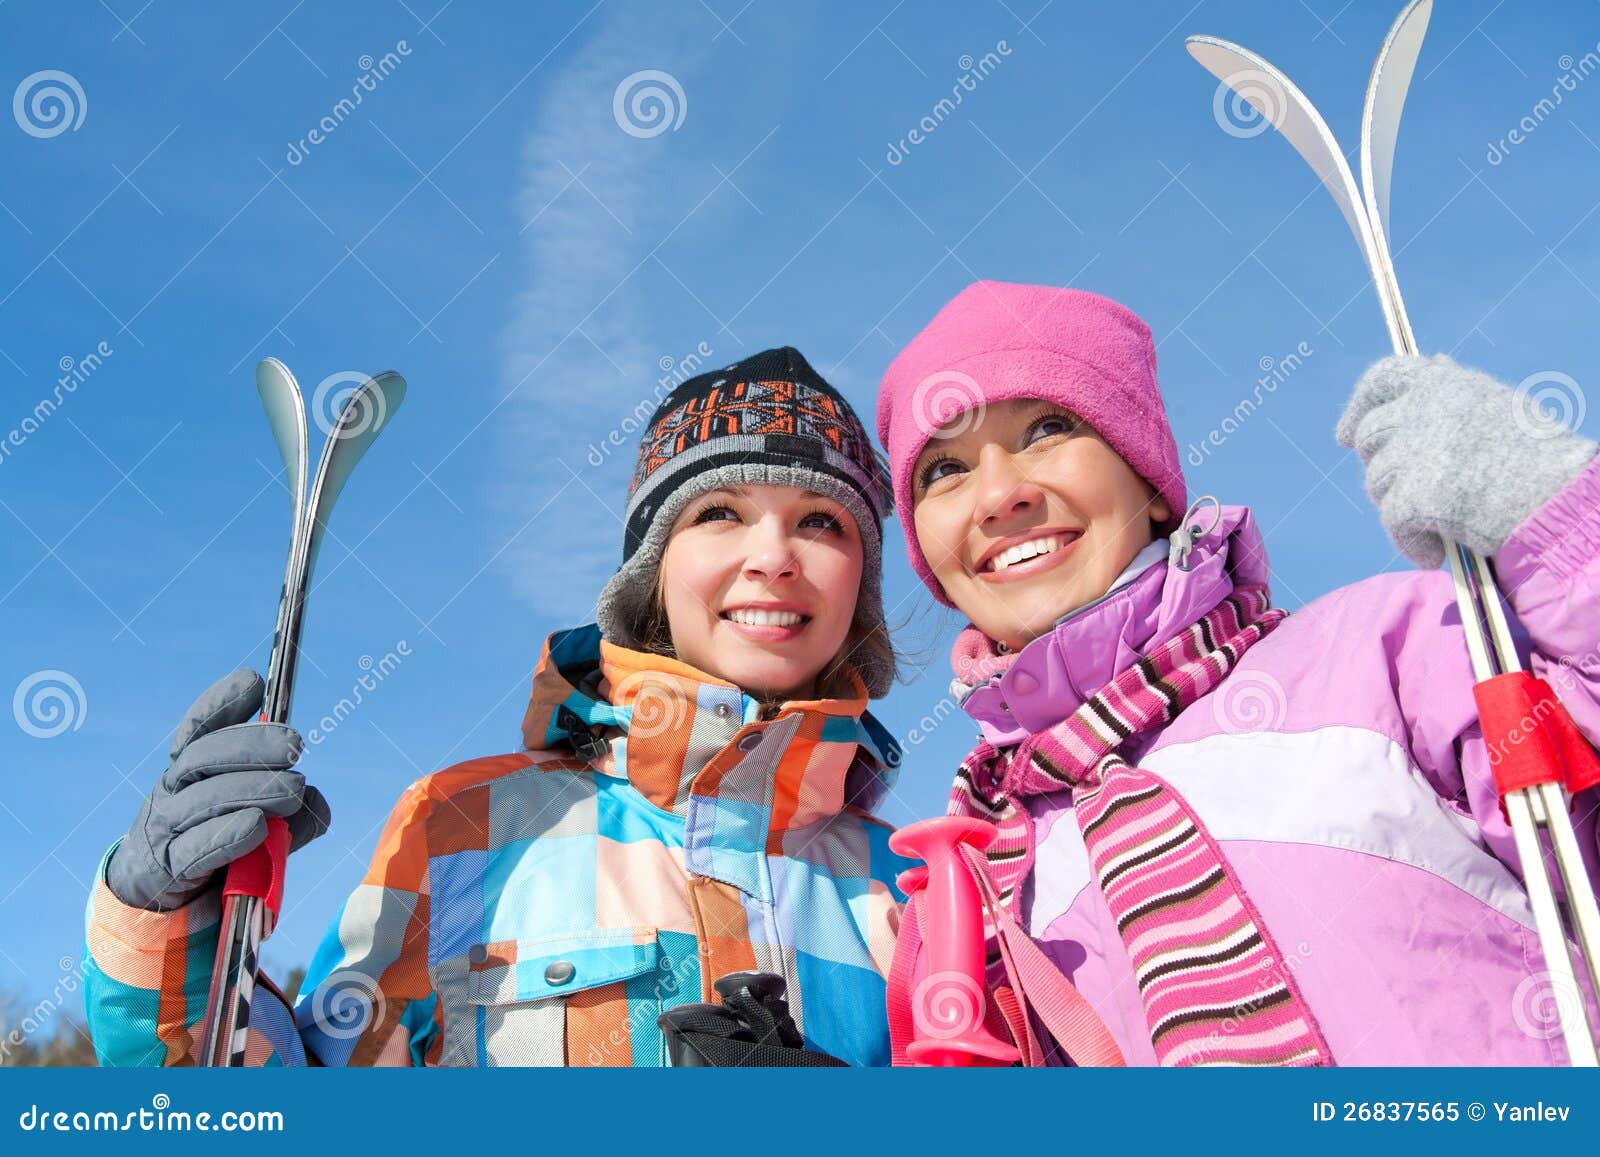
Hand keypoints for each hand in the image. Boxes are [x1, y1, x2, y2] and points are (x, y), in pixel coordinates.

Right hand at [106, 669, 329, 910]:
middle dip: (253, 744)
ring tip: (293, 790)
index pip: (199, 727)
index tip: (255, 682)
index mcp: (191, 771)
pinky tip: (257, 826)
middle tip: (297, 746)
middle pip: (204, 757)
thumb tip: (315, 801)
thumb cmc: (219, 852)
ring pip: (204, 799)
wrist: (165, 907)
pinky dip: (228, 835)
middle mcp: (172, 791)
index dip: (222, 702)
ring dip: (252, 789)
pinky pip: (196, 849)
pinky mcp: (167, 870)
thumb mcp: (262, 826)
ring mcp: (165, 829)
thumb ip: (292, 815)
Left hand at [1336, 353, 1597, 568]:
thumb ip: (1455, 392)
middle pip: (1371, 436)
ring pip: (1377, 481)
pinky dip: (1410, 541)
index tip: (1344, 435)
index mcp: (1444, 382)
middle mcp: (1423, 409)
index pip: (1383, 378)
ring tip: (1436, 523)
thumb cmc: (1538, 458)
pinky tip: (1434, 553)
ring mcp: (1415, 451)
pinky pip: (1392, 520)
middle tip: (1402, 492)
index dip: (1359, 406)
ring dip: (1398, 506)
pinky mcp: (1415, 494)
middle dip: (1380, 466)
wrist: (1561, 501)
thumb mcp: (1496, 407)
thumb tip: (1432, 365)